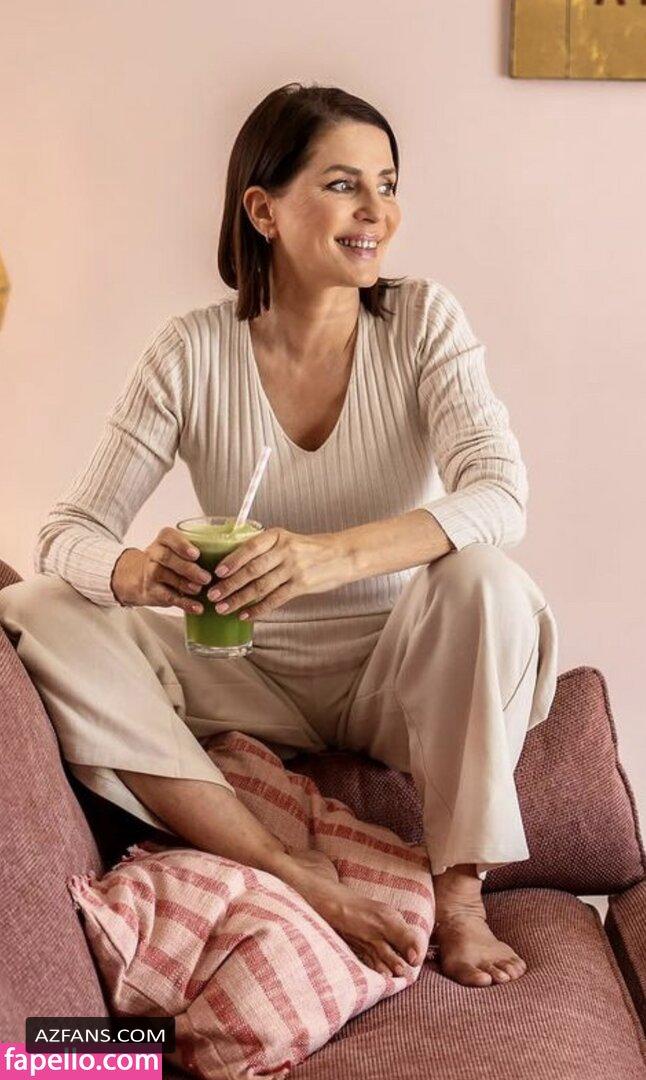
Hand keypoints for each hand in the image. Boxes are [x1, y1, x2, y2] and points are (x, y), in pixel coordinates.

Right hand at [110, 527, 211, 611]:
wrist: (139, 577)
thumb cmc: (170, 561)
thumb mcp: (178, 550)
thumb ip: (198, 549)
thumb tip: (231, 556)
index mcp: (164, 540)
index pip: (168, 537)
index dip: (182, 545)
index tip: (196, 554)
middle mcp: (154, 553)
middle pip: (167, 558)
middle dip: (188, 568)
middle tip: (206, 578)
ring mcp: (150, 572)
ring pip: (165, 576)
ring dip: (185, 584)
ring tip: (200, 590)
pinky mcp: (152, 591)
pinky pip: (168, 596)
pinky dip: (184, 603)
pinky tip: (197, 607)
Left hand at [205, 527, 349, 619]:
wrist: (341, 555)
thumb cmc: (309, 549)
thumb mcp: (287, 540)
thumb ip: (265, 550)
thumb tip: (233, 565)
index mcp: (277, 535)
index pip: (250, 547)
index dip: (233, 560)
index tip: (217, 572)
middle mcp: (285, 551)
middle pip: (252, 570)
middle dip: (230, 584)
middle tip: (213, 594)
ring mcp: (294, 569)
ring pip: (261, 587)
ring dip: (239, 599)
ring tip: (223, 608)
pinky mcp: (301, 585)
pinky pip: (275, 599)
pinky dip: (258, 609)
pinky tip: (245, 615)